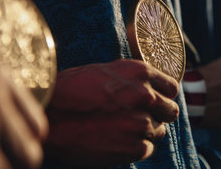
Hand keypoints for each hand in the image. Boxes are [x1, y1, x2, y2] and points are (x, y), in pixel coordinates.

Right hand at [44, 59, 179, 167]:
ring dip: (144, 132)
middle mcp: (146, 95)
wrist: (48, 116)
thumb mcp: (104, 72)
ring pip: (158, 131)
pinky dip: (133, 147)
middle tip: (139, 117)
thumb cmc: (71, 91)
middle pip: (170, 110)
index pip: (172, 87)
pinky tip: (114, 140)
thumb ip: (131, 80)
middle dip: (158, 115)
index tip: (156, 101)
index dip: (163, 95)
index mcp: (140, 72)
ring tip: (120, 129)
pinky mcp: (135, 147)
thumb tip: (147, 88)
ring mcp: (142, 123)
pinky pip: (147, 149)